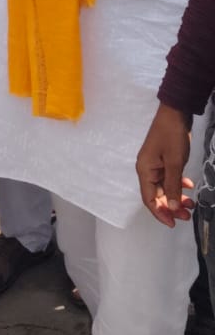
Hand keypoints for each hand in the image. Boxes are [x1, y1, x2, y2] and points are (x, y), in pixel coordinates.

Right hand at [136, 102, 194, 227]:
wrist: (176, 111)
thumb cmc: (172, 134)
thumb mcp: (174, 162)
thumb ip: (173, 186)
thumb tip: (172, 207)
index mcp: (145, 170)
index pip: (149, 199)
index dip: (160, 213)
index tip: (173, 223)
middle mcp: (147, 169)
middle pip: (157, 195)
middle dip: (171, 207)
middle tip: (187, 215)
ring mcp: (155, 164)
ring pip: (165, 188)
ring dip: (176, 197)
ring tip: (190, 204)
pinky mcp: (163, 160)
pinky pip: (169, 178)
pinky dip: (178, 184)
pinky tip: (188, 185)